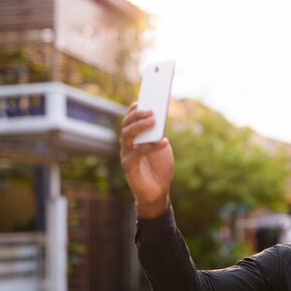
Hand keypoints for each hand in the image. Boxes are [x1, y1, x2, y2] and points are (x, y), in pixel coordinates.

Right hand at [120, 103, 173, 218]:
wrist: (158, 191)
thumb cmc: (160, 167)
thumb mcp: (162, 146)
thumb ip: (159, 133)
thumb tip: (159, 118)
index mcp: (134, 137)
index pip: (130, 119)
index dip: (134, 109)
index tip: (143, 99)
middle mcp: (127, 144)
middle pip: (127, 125)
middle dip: (138, 115)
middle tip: (151, 110)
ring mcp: (126, 154)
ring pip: (127, 135)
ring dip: (140, 126)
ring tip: (154, 120)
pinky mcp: (129, 166)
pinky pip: (137, 153)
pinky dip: (151, 146)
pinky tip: (163, 142)